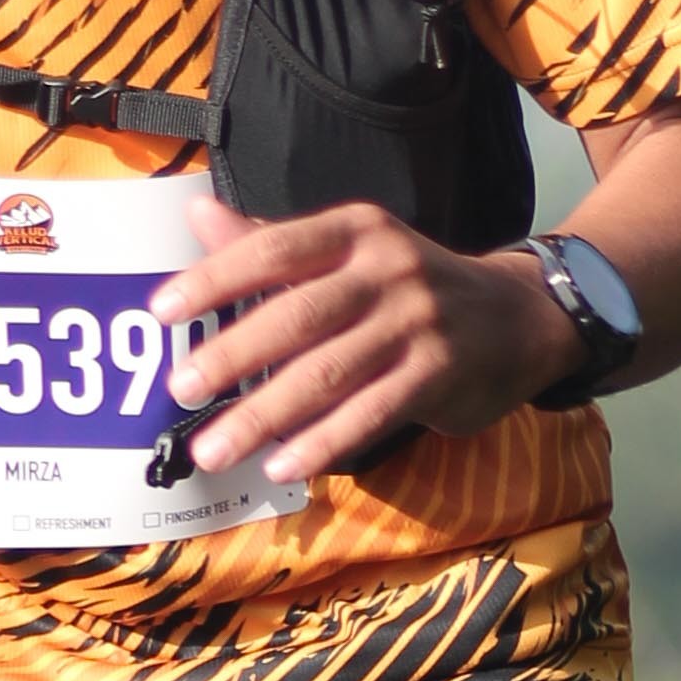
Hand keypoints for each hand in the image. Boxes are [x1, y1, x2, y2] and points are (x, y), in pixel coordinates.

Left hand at [153, 200, 565, 483]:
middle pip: (296, 315)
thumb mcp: (350, 249)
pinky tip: (281, 466)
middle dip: (232, 355)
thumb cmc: (410, 286)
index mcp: (356, 230)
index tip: (162, 310)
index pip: (274, 249)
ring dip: (263, 415)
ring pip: (327, 374)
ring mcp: (417, 323)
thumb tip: (197, 215)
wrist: (519, 316)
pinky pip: (370, 414)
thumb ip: (272, 243)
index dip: (216, 277)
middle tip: (179, 388)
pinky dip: (322, 442)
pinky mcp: (439, 374)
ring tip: (212, 449)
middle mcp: (387, 269)